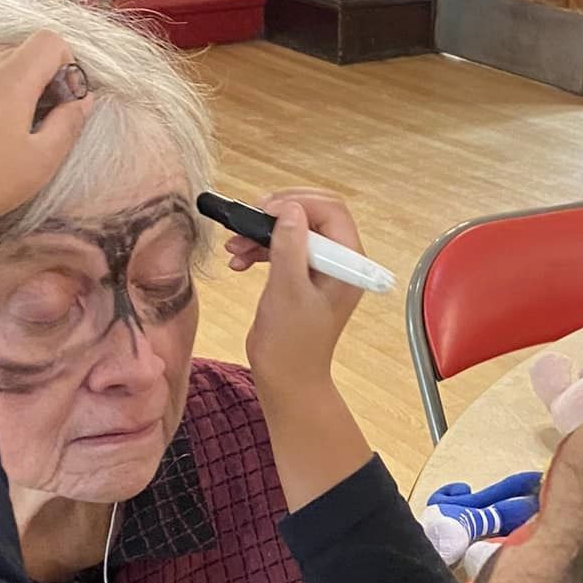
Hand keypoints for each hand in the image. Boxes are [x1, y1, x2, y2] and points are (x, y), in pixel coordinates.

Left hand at [0, 32, 92, 282]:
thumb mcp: (43, 159)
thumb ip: (70, 122)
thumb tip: (83, 99)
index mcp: (8, 81)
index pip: (47, 40)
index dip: (65, 62)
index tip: (62, 96)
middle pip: (19, 48)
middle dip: (38, 72)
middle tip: (39, 114)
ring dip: (9, 80)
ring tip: (7, 123)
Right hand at [236, 190, 365, 393]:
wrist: (286, 379)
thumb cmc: (291, 345)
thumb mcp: (287, 290)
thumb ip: (289, 247)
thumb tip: (289, 209)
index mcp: (348, 263)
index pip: (330, 210)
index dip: (296, 203)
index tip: (264, 210)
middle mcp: (339, 261)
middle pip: (312, 215)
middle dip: (277, 214)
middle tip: (248, 220)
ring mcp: (321, 269)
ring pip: (294, 230)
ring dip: (262, 233)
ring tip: (234, 245)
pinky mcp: (303, 277)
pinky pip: (284, 249)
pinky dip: (261, 249)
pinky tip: (239, 260)